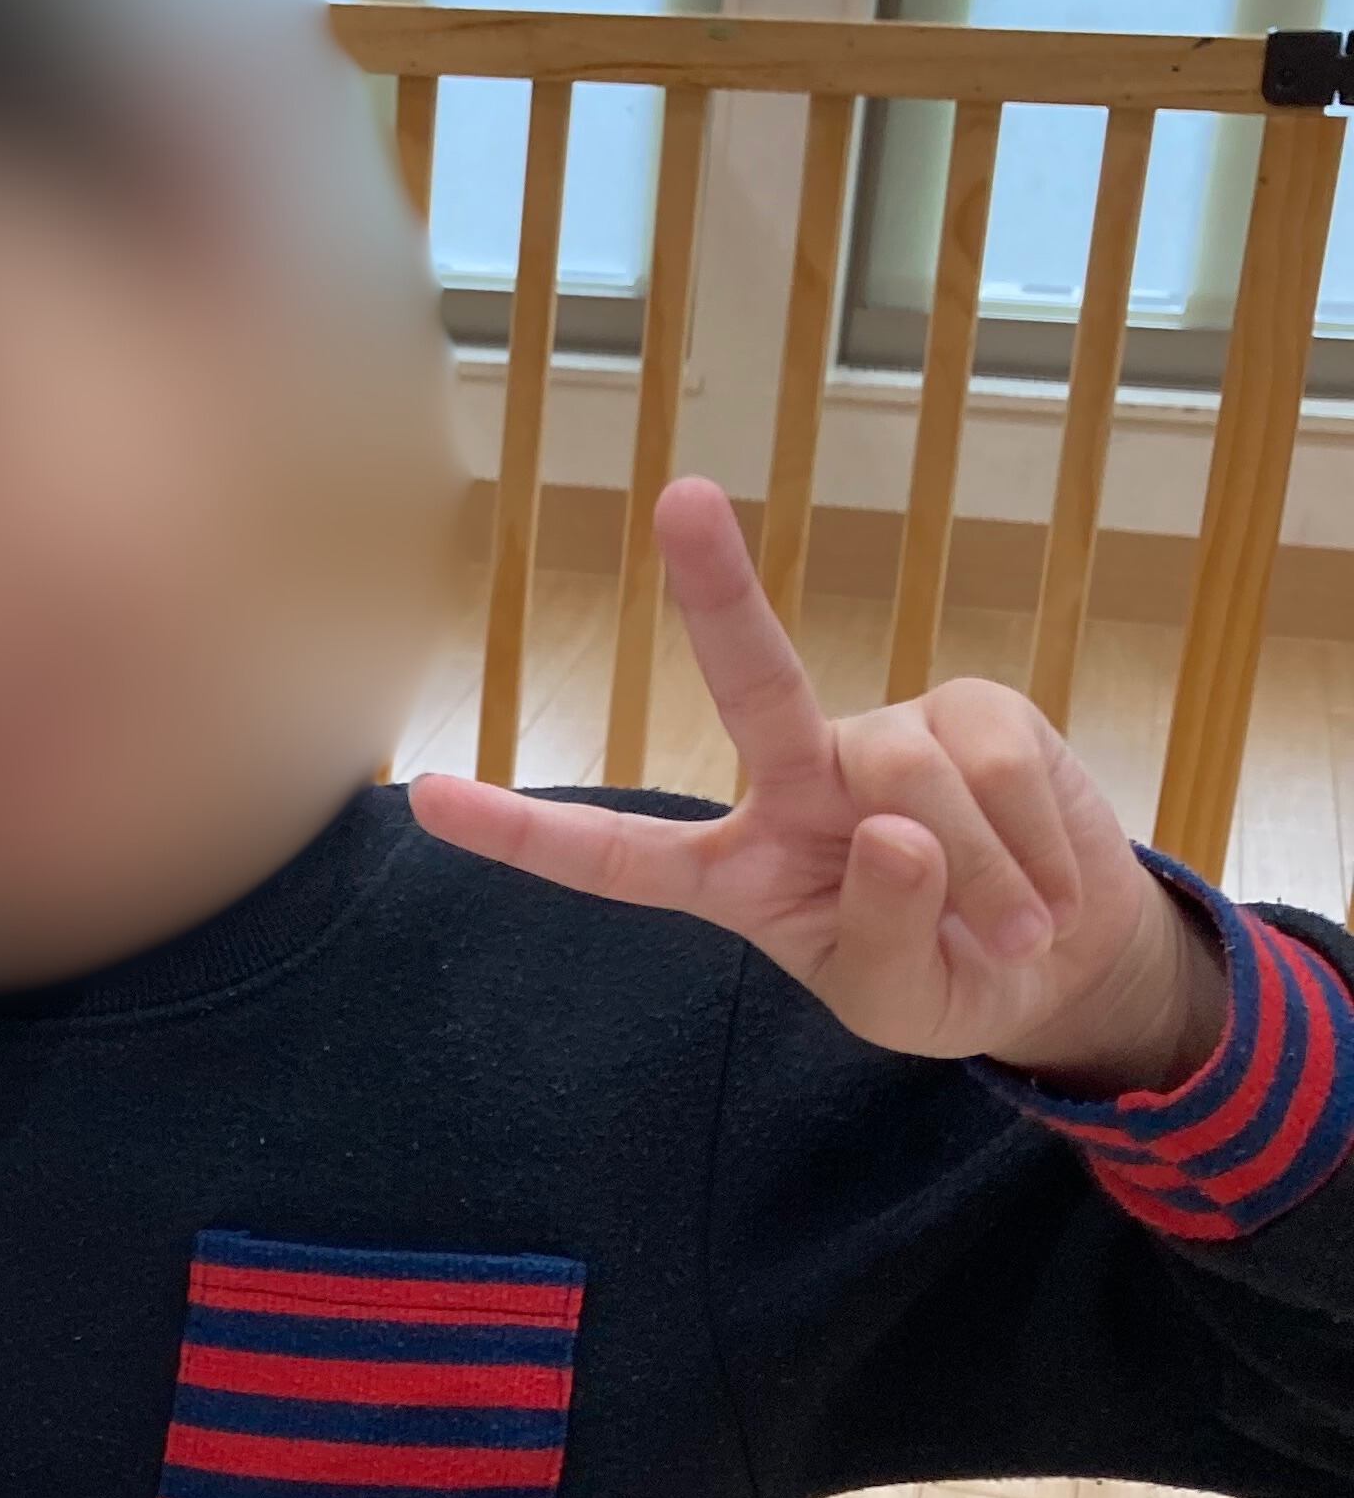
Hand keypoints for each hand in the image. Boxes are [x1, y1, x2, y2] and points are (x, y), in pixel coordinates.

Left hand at [409, 478, 1226, 1089]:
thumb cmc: (950, 978)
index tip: (429, 799)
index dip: (527, 834)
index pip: (619, 859)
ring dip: (984, 877)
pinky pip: (999, 768)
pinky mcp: (974, 708)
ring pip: (918, 779)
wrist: (1067, 956)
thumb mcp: (902, 1001)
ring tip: (1014, 930)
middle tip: (683, 496)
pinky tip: (1047, 887)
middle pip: (754, 684)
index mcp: (737, 875)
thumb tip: (896, 832)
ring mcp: (884, 735)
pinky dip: (1036, 848)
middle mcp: (797, 783)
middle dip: (717, 588)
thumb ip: (882, 937)